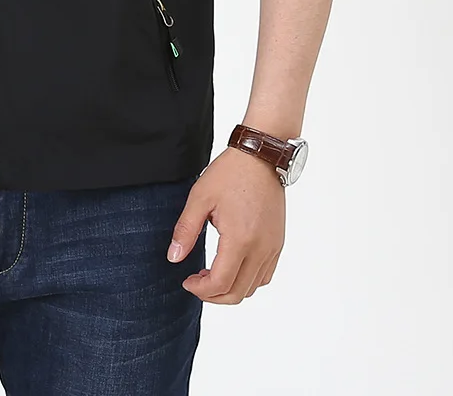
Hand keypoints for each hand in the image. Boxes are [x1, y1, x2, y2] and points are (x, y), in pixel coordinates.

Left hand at [167, 146, 284, 302]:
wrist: (260, 157)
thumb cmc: (229, 173)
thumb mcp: (199, 199)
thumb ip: (186, 231)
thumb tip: (174, 258)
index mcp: (240, 239)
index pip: (220, 284)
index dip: (200, 290)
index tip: (186, 280)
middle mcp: (261, 249)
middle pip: (238, 293)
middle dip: (213, 295)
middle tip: (195, 282)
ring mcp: (273, 247)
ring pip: (253, 287)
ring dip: (231, 289)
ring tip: (210, 273)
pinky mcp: (278, 242)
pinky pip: (265, 275)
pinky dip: (247, 280)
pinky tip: (231, 265)